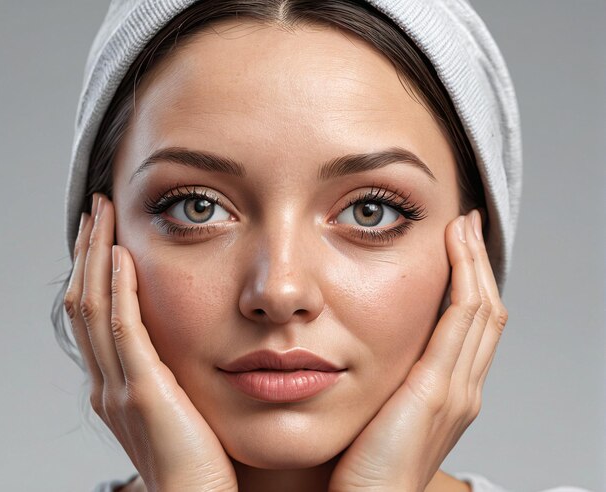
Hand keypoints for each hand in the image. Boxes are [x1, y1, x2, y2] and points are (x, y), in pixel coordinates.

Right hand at [64, 193, 237, 491]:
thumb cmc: (203, 462)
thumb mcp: (182, 407)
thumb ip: (174, 373)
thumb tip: (189, 339)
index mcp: (116, 384)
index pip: (95, 311)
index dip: (94, 266)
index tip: (105, 228)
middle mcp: (107, 383)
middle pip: (85, 301)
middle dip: (88, 250)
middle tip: (96, 208)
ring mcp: (119, 388)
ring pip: (94, 308)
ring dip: (96, 257)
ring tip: (102, 215)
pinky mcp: (143, 393)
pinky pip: (123, 331)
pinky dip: (119, 290)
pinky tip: (123, 257)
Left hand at [328, 210, 507, 491]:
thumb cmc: (363, 466)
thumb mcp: (380, 411)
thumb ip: (385, 380)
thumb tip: (362, 348)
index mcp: (450, 393)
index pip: (470, 327)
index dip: (469, 284)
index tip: (457, 248)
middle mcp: (463, 388)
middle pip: (484, 312)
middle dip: (477, 265)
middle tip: (467, 226)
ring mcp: (457, 389)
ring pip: (479, 310)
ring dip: (473, 264)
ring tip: (464, 228)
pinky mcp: (437, 390)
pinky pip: (461, 321)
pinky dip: (463, 280)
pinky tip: (455, 250)